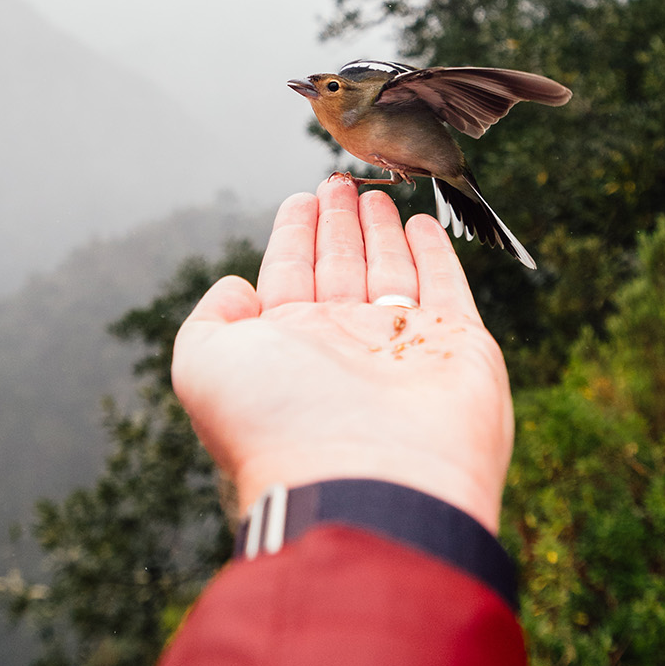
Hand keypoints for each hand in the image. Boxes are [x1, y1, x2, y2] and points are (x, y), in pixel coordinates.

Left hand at [171, 175, 512, 532]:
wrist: (369, 484)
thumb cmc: (281, 426)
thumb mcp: (205, 367)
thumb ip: (208, 322)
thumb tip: (235, 290)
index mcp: (290, 348)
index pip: (291, 275)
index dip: (295, 234)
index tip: (302, 197)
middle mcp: (344, 346)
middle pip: (341, 267)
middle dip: (339, 224)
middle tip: (340, 181)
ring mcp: (402, 346)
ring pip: (391, 272)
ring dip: (382, 231)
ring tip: (375, 193)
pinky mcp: (458, 346)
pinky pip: (446, 287)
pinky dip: (436, 255)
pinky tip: (422, 226)